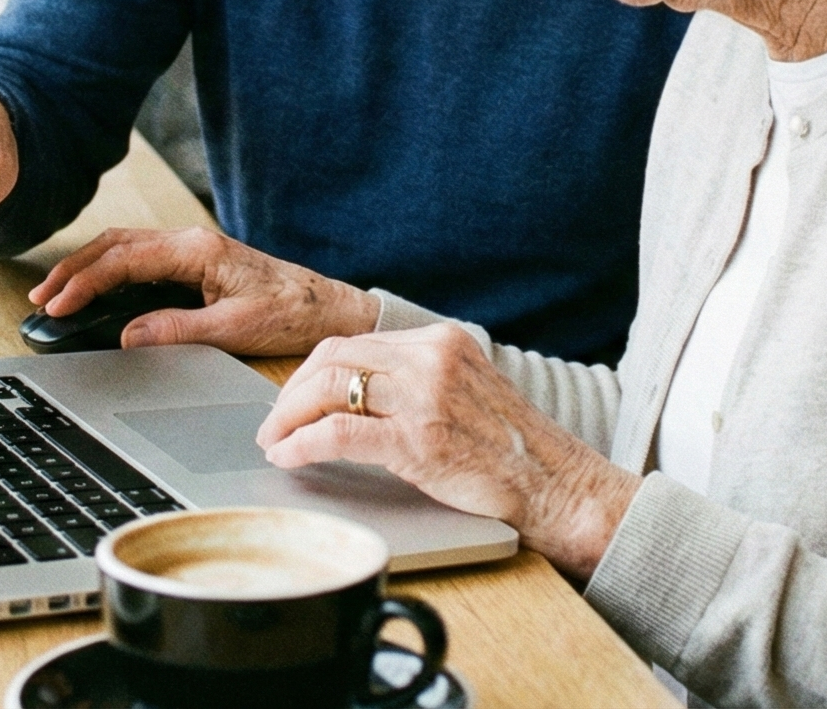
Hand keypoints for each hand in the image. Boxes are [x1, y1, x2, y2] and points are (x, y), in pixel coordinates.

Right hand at [28, 228, 380, 356]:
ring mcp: (195, 249)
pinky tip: (97, 287)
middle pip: (116, 244)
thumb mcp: (236, 328)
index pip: (124, 259)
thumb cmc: (294, 313)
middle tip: (41, 297)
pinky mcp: (199, 262)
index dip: (84, 283)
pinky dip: (111, 270)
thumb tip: (127, 336)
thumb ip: (179, 330)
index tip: (57, 305)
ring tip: (57, 292)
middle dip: (73, 269)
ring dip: (88, 267)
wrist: (332, 307)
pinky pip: (143, 258)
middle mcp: (193, 241)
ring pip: (126, 247)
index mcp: (199, 250)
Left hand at [258, 326, 639, 581]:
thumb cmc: (509, 449)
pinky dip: (303, 443)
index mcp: (440, 341)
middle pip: (333, 359)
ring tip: (274, 440)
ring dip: (289, 417)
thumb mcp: (463, 391)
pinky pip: (340, 433)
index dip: (310, 372)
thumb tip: (351, 394)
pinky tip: (289, 456)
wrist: (554, 484)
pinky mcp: (419, 440)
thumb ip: (415, 381)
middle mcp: (431, 359)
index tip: (292, 397)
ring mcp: (426, 397)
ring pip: (330, 389)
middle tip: (272, 422)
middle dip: (291, 393)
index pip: (353, 342)